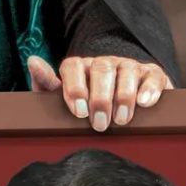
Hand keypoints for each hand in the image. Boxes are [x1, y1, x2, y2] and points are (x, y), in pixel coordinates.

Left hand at [28, 53, 172, 129]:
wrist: (123, 101)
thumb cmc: (87, 104)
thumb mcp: (63, 97)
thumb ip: (47, 84)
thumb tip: (33, 61)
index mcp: (81, 67)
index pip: (73, 66)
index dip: (75, 87)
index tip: (78, 112)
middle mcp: (105, 63)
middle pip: (102, 70)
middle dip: (100, 98)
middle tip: (99, 124)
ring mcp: (130, 66)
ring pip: (127, 71)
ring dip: (124, 96)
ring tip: (120, 120)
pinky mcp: (153, 74)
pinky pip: (152, 76)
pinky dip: (149, 89)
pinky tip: (144, 103)